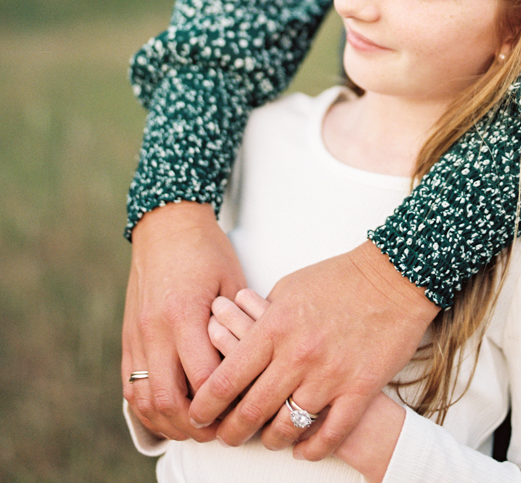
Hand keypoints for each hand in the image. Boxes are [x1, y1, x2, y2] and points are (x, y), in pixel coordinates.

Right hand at [122, 201, 246, 441]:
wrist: (167, 224)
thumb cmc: (208, 250)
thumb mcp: (233, 280)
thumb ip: (241, 324)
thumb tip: (258, 364)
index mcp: (185, 314)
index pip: (205, 378)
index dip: (226, 402)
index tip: (245, 409)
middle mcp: (156, 329)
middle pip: (170, 400)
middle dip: (196, 424)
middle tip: (221, 430)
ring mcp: (137, 335)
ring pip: (145, 401)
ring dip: (170, 422)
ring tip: (197, 427)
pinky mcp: (127, 337)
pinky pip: (131, 387)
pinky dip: (150, 407)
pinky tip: (171, 412)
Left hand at [209, 291, 404, 481]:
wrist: (394, 278)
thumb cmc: (340, 278)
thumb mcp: (290, 287)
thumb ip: (263, 318)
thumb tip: (239, 340)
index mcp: (275, 326)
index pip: (227, 377)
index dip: (206, 403)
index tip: (198, 414)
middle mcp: (298, 355)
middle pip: (252, 410)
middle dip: (231, 431)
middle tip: (225, 437)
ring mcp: (330, 375)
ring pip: (287, 428)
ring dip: (270, 440)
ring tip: (265, 440)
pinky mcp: (360, 389)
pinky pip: (330, 434)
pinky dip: (311, 448)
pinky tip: (302, 449)